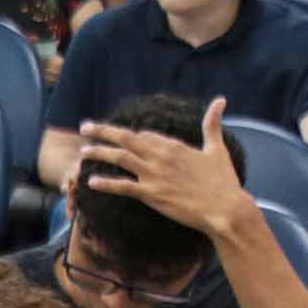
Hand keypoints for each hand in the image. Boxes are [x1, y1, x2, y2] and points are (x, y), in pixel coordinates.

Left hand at [76, 97, 249, 241]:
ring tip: (82, 152)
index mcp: (174, 145)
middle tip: (85, 127)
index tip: (119, 136)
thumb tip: (220, 100)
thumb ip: (212, 124)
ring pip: (120, 158)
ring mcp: (154, 175)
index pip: (145, 134)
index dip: (132, 135)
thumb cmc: (223, 180)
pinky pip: (122, 187)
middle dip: (103, 131)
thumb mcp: (217, 147)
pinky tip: (92, 182)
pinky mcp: (151, 194)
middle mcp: (161, 156)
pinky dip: (106, 183)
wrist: (225, 207)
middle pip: (126, 138)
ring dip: (99, 152)